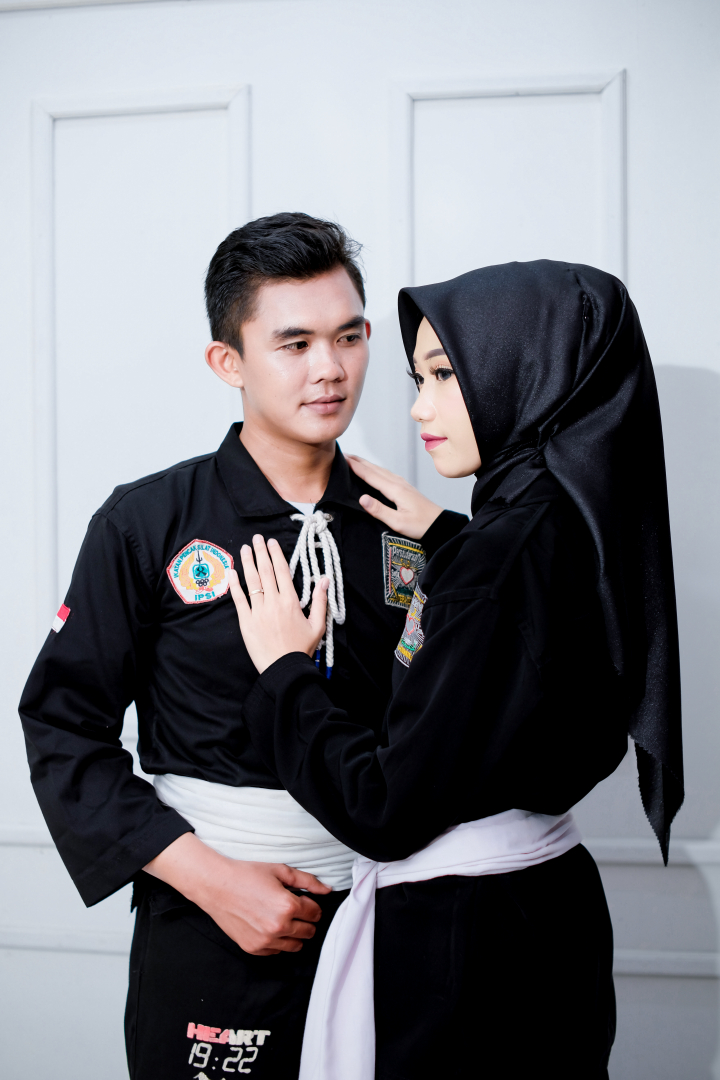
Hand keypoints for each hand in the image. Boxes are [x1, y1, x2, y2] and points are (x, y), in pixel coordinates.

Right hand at [144, 832, 330, 954]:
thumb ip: (307, 881)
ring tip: (284, 919)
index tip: (306, 902)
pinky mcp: (253, 948)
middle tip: (296, 910)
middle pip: (309, 932)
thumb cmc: (247, 875)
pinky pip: (276, 951)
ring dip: (295, 934)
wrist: (216, 886)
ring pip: (295, 946)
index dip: (312, 906)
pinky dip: (278, 942)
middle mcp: (278, 927)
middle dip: (307, 921)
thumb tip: (327, 890)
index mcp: (288, 906)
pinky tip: (269, 927)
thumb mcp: (280, 871)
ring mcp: (265, 941)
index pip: (315, 913)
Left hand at [229, 534, 328, 673]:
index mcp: (291, 601)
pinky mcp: (246, 622)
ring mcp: (258, 611)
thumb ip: (321, 601)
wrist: (284, 669)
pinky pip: (239, 599)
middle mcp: (273, 602)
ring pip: (252, 581)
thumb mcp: (318, 625)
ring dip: (248, 563)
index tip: (272, 543)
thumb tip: (324, 580)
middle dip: (261, 553)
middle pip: (266, 571)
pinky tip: (232, 572)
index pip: (282, 571)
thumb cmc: (302, 648)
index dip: (276, 555)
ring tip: (245, 549)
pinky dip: (235, 585)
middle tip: (257, 538)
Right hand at [346, 456, 443, 539]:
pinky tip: (373, 471)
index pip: (371, 475)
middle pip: (374, 469)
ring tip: (354, 460)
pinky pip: (386, 474)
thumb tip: (362, 498)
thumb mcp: (398, 522)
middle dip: (358, 461)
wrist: (440, 525)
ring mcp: (402, 484)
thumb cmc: (421, 526)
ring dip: (366, 464)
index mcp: (395, 490)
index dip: (356, 467)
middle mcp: (398, 483)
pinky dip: (375, 470)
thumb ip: (379, 511)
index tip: (343, 458)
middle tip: (343, 454)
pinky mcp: (405, 488)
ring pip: (380, 470)